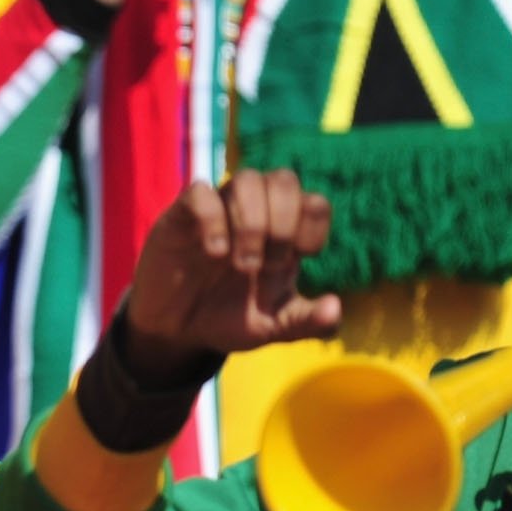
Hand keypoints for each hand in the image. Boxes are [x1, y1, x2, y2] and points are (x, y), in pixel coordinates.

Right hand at [122, 171, 342, 383]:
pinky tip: (214, 253)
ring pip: (246, 179)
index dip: (312, 226)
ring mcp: (218, 210)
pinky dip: (213, 220)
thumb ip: (307, 321)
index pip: (314, 202)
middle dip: (283, 223)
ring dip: (252, 221)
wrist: (176, 331)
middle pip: (284, 179)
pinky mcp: (182, 216)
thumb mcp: (272, 327)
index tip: (297, 259)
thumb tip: (335, 309)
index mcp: (284, 234)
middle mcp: (254, 213)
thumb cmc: (228, 319)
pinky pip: (201, 192)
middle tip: (267, 265)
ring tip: (242, 263)